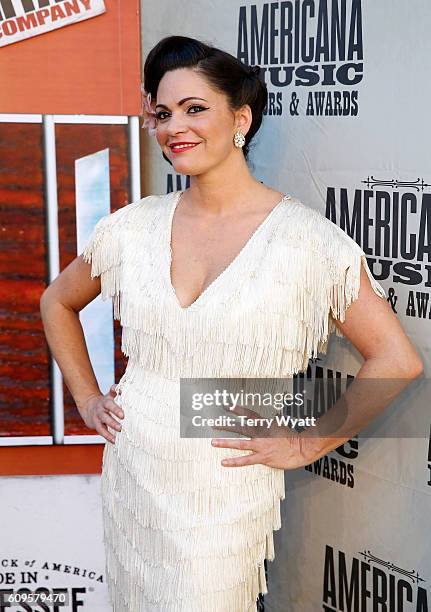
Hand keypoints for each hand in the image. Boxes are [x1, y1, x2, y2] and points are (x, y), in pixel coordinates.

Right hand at [80, 385, 123, 443]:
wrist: (89, 406)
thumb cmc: (105, 401)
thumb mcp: (110, 395)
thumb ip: (116, 390)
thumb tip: (120, 387)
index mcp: (105, 402)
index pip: (110, 405)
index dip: (115, 410)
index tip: (123, 415)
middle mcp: (100, 410)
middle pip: (105, 415)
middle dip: (113, 421)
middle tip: (122, 425)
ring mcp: (98, 418)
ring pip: (102, 424)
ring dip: (110, 429)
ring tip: (120, 431)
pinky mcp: (96, 425)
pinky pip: (101, 431)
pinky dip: (108, 437)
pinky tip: (115, 441)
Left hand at [210, 404, 328, 469]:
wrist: (301, 449)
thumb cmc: (291, 437)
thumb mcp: (281, 424)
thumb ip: (274, 419)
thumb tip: (274, 413)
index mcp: (265, 424)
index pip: (249, 415)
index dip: (238, 410)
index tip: (227, 405)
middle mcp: (261, 434)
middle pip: (241, 428)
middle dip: (226, 425)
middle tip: (214, 423)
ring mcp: (261, 446)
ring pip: (240, 443)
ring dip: (226, 443)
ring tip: (213, 442)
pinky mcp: (263, 458)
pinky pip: (246, 460)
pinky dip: (234, 461)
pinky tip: (224, 462)